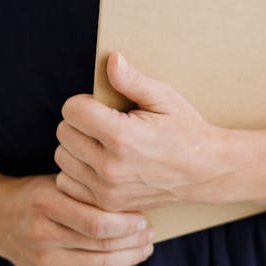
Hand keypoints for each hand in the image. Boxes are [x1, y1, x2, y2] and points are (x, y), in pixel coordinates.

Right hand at [0, 172, 154, 265]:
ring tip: (145, 247)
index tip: (144, 217)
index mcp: (46, 204)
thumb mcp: (57, 181)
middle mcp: (43, 236)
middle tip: (151, 233)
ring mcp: (44, 262)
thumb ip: (87, 191)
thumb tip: (132, 199)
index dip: (126, 223)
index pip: (96, 222)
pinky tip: (124, 257)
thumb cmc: (36, 193)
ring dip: (128, 258)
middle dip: (133, 242)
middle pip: (101, 247)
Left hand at [54, 52, 225, 212]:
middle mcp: (109, 167)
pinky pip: (67, 184)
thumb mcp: (164, 97)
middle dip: (79, 122)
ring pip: (62, 158)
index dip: (84, 101)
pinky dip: (76, 171)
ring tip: (100, 142)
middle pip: (63, 133)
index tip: (101, 105)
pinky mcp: (106, 205)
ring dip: (75, 146)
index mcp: (122, 136)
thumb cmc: (184, 129)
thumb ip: (132, 80)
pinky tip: (97, 163)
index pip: (72, 110)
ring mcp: (107, 190)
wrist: (204, 172)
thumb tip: (111, 59)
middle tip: (103, 122)